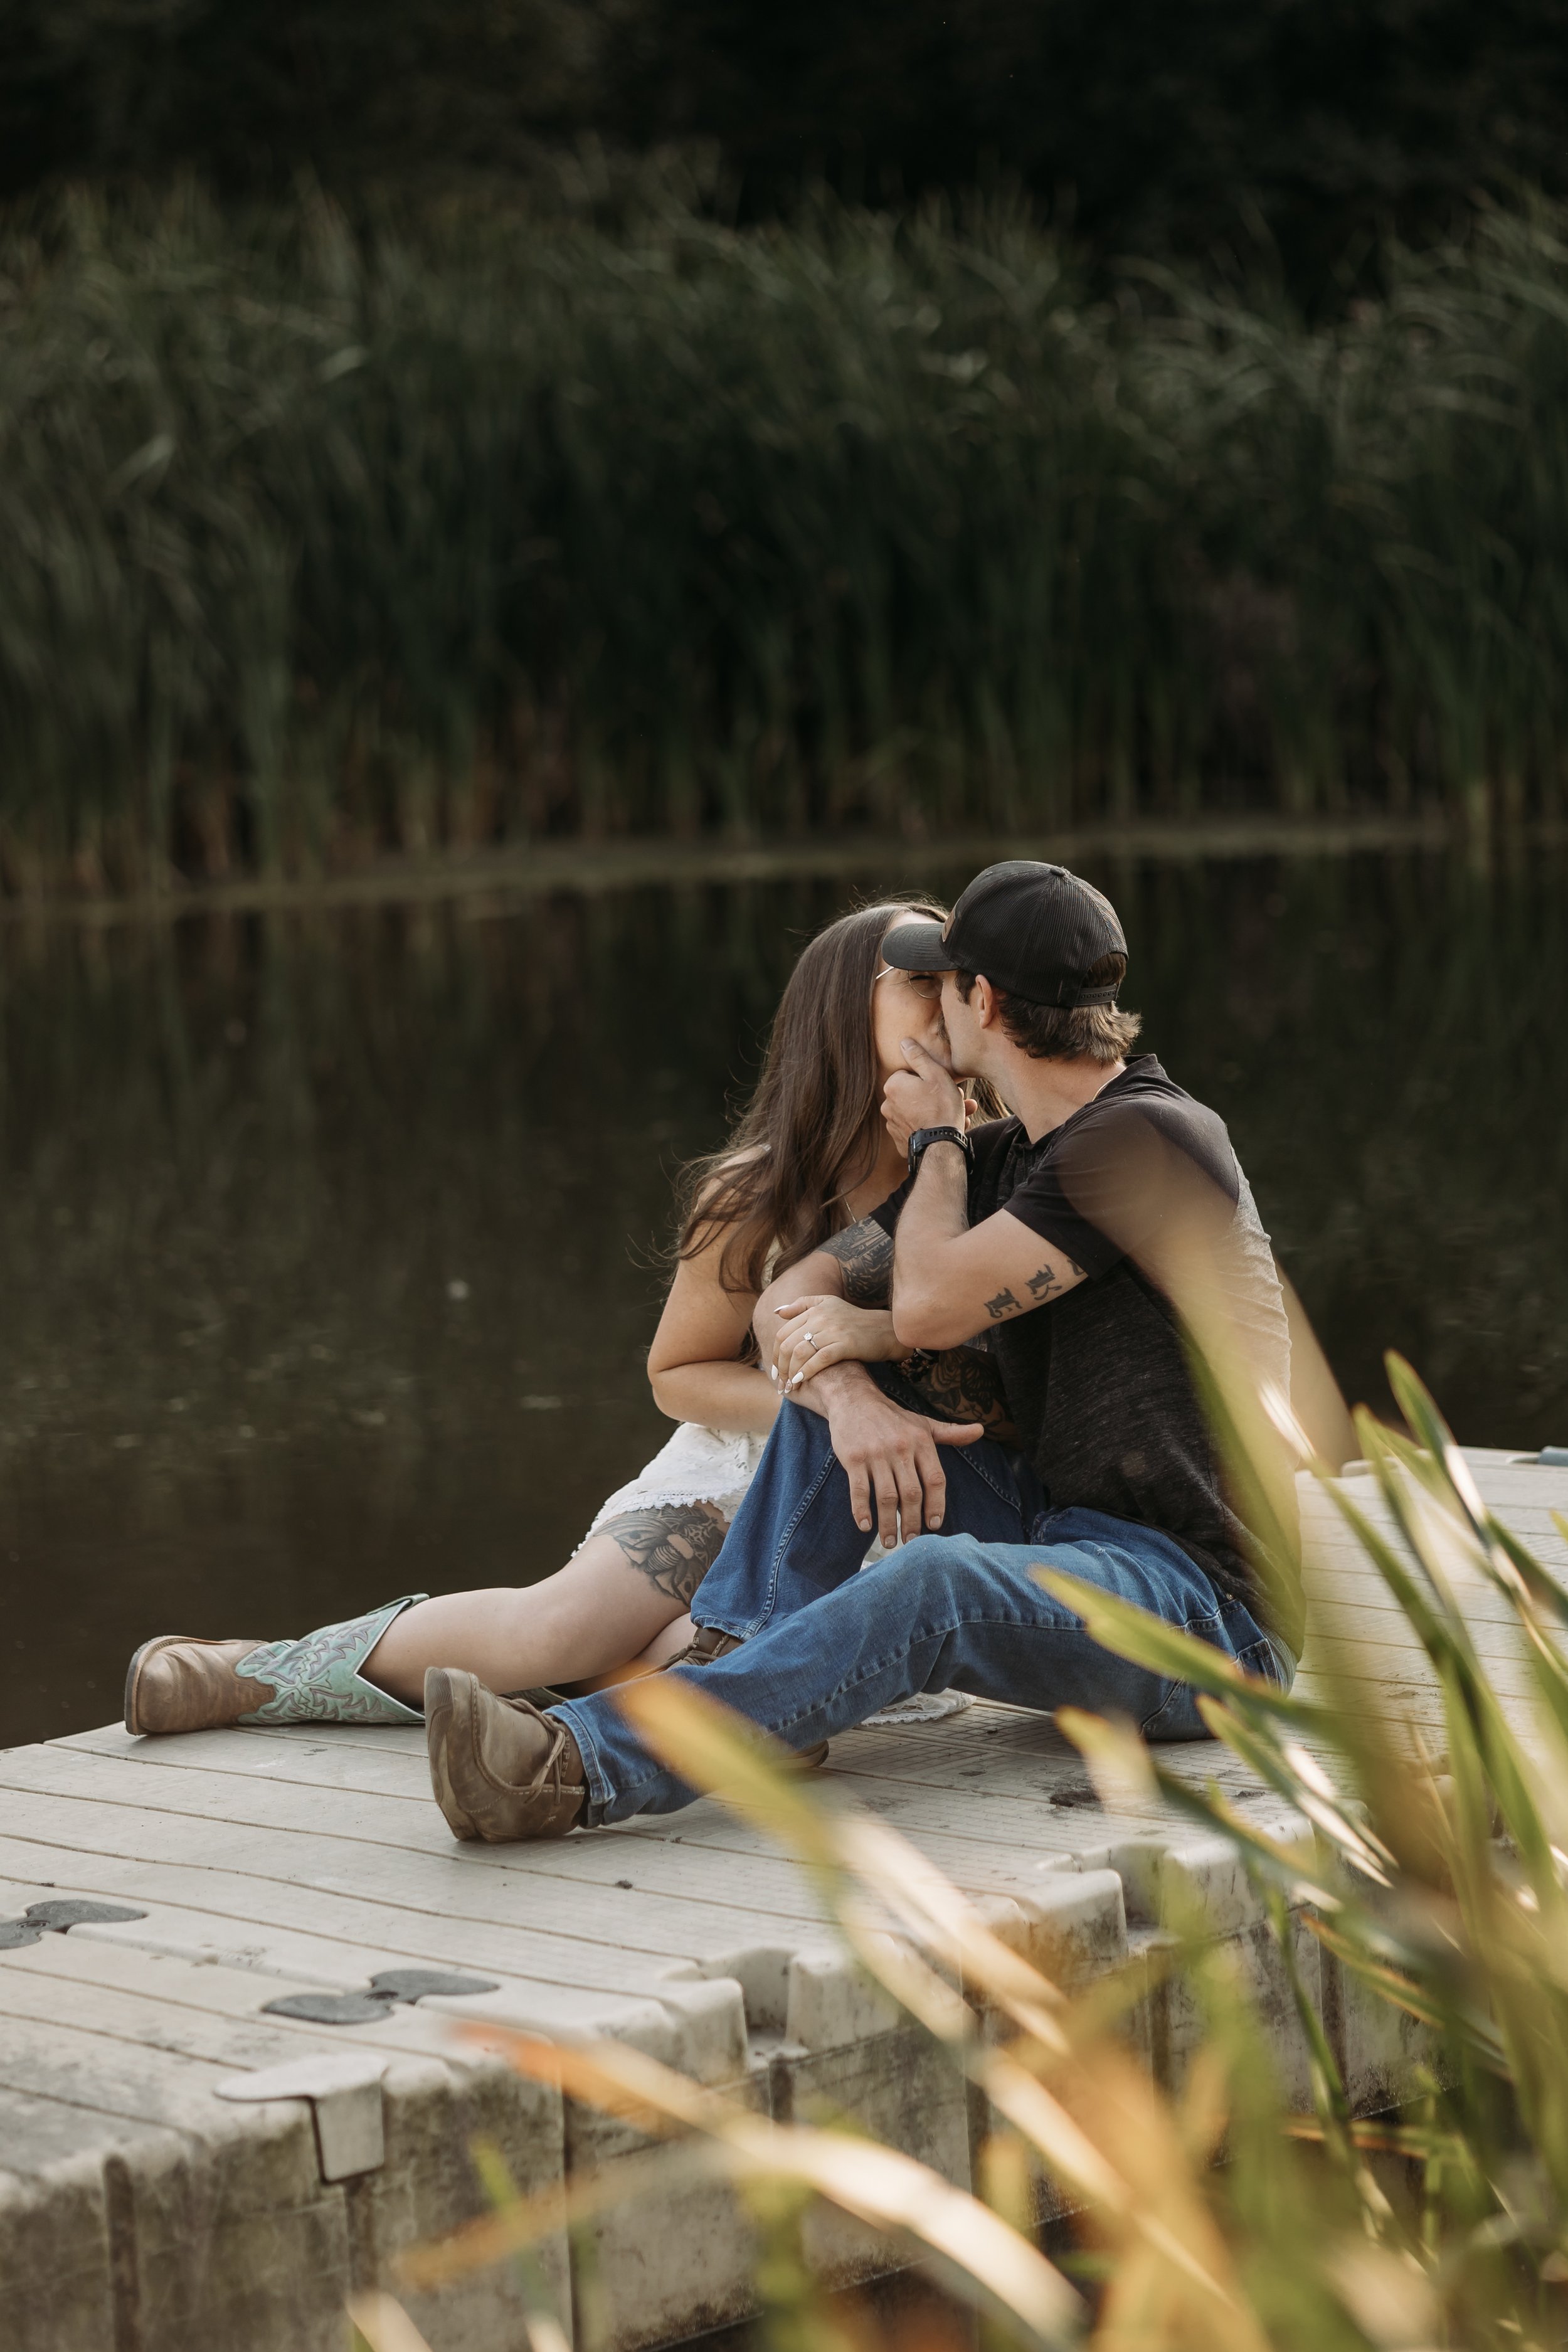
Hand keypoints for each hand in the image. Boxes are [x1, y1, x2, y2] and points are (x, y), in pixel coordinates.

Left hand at [771, 1294, 902, 1392]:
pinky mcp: (846, 1343)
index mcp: (814, 1309)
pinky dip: (807, 1372)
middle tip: (780, 1383)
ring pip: (800, 1353)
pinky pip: (819, 1359)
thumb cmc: (855, 1320)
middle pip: (788, 1344)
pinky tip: (802, 1381)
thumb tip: (778, 1312)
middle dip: (780, 1368)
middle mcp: (821, 1317)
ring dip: (791, 1373)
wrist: (885, 1330)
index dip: (774, 1354)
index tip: (775, 1371)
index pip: (783, 1333)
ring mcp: (833, 1330)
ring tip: (790, 1386)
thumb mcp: (829, 1304)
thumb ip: (802, 1305)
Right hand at [813, 1365, 984, 1541]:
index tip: (934, 1525)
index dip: (937, 1505)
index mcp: (921, 1442)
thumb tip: (980, 1430)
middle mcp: (901, 1448)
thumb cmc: (892, 1417)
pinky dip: (861, 1510)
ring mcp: (876, 1454)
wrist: (854, 1400)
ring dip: (888, 1523)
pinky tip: (865, 1526)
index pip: (935, 1479)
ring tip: (889, 1542)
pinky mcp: (854, 1458)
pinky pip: (859, 1490)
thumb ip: (951, 1433)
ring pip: (886, 1497)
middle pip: (911, 1494)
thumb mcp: (923, 1424)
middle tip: (911, 1541)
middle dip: (912, 1522)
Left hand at [881, 1037, 967, 1155]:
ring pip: (919, 1112)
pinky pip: (917, 1129)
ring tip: (961, 1115)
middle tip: (958, 1099)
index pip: (911, 1074)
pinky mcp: (900, 1141)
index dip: (931, 1078)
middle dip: (938, 1096)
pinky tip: (948, 1129)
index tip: (945, 1085)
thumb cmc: (941, 1107)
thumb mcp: (935, 1074)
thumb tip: (904, 1042)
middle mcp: (887, 1105)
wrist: (941, 1145)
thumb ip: (918, 1057)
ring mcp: (893, 1125)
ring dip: (938, 1112)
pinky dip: (930, 1127)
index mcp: (893, 1086)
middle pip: (916, 1094)